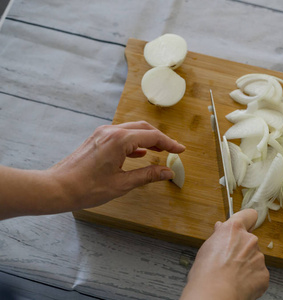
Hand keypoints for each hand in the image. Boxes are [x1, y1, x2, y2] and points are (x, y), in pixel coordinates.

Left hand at [49, 121, 184, 210]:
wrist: (57, 187)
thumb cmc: (86, 188)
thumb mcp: (122, 184)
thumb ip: (147, 175)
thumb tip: (167, 172)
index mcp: (119, 140)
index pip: (152, 137)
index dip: (169, 143)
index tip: (181, 150)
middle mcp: (111, 132)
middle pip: (144, 129)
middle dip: (161, 138)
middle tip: (173, 150)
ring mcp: (102, 133)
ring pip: (132, 130)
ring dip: (148, 138)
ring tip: (161, 151)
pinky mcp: (97, 139)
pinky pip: (121, 135)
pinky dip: (134, 141)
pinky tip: (140, 153)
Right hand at [180, 209, 268, 299]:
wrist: (214, 294)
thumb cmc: (206, 273)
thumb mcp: (206, 248)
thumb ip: (218, 236)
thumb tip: (220, 228)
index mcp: (234, 229)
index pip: (248, 215)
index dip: (246, 220)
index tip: (245, 224)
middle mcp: (250, 240)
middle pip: (250, 240)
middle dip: (242, 248)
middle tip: (229, 260)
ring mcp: (259, 257)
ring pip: (254, 258)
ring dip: (246, 264)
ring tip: (232, 275)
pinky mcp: (264, 274)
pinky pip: (258, 273)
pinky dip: (251, 279)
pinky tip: (239, 283)